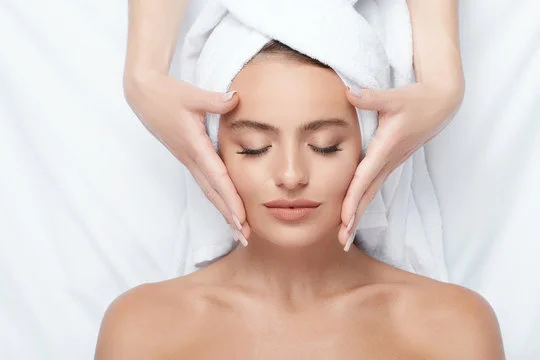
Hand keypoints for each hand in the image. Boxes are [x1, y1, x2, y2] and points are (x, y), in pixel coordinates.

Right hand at [124, 72, 249, 244]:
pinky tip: (226, 208)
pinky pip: (205, 183)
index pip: (216, 178)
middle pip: (213, 193)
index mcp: (194, 146)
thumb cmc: (167, 94)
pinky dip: (217, 198)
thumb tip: (235, 100)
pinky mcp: (188, 158)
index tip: (241, 219)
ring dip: (224, 212)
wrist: (143, 95)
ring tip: (239, 231)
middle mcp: (191, 158)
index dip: (230, 199)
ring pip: (209, 191)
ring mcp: (189, 160)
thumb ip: (214, 100)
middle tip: (245, 237)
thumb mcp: (191, 95)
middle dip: (229, 216)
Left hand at [338, 81, 464, 249]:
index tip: (344, 219)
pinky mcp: (390, 162)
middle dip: (354, 218)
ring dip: (358, 215)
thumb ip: (370, 97)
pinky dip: (362, 201)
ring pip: (371, 193)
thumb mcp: (394, 96)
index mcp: (386, 148)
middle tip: (342, 241)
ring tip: (345, 236)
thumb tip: (348, 92)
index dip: (353, 199)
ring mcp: (390, 164)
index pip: (365, 178)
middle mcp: (388, 161)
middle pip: (368, 194)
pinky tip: (354, 213)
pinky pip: (373, 186)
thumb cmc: (416, 99)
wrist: (440, 105)